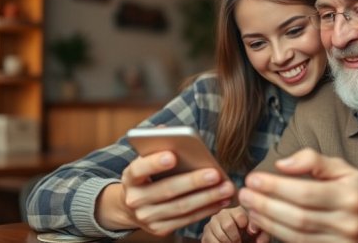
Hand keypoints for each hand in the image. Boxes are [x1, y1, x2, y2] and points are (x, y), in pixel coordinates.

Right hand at [96, 150, 234, 235]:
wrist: (132, 206)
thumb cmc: (147, 176)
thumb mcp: (146, 160)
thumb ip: (156, 145)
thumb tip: (165, 128)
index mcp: (130, 178)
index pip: (139, 169)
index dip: (154, 163)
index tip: (172, 155)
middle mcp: (135, 199)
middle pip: (166, 190)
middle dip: (194, 182)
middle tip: (216, 173)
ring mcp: (146, 217)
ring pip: (180, 207)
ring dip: (207, 198)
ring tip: (227, 188)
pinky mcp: (160, 229)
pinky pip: (186, 220)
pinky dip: (206, 210)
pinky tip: (222, 201)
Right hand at [201, 206, 269, 242]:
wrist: (240, 242)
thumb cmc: (251, 238)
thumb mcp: (260, 234)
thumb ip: (262, 231)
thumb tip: (253, 230)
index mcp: (238, 210)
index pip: (240, 215)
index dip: (245, 226)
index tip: (250, 232)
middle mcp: (223, 213)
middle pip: (227, 225)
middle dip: (235, 237)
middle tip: (239, 241)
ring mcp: (212, 223)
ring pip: (220, 235)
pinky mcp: (205, 233)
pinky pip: (211, 241)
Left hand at [238, 148, 357, 242]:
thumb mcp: (344, 168)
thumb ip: (314, 161)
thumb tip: (283, 164)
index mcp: (350, 195)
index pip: (305, 193)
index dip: (275, 187)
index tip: (253, 178)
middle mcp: (347, 222)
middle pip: (297, 217)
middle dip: (265, 205)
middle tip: (244, 193)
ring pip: (296, 235)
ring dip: (267, 221)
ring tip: (249, 206)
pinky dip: (278, 234)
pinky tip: (263, 222)